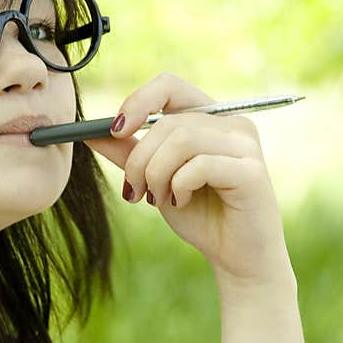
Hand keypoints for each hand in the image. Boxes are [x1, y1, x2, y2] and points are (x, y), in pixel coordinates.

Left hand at [84, 72, 293, 288]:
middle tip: (134, 191)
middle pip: (168, 122)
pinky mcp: (251, 171)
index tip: (116, 131)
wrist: (235, 256)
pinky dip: (179, 187)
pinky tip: (182, 203)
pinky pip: (198, 166)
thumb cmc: (200, 215)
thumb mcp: (156, 180)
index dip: (138, 102)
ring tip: (159, 199)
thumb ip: (129, 153)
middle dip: (139, 159)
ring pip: (181, 140)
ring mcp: (245, 145)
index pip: (169, 85)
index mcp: (210, 119)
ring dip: (157, 174)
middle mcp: (232, 124)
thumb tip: (91, 132)